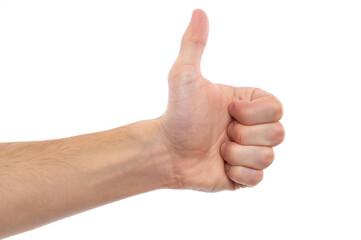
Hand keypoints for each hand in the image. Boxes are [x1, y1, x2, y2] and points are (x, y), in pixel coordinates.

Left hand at [159, 9, 283, 190]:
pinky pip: (258, 178)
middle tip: (220, 133)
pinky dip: (236, 173)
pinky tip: (219, 166)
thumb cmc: (176, 114)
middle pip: (278, 134)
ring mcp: (250, 152)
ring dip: (236, 154)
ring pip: (268, 157)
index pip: (277, 108)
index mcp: (249, 104)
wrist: (166, 152)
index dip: (252, 113)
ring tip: (217, 150)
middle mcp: (253, 128)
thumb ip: (194, 45)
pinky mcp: (244, 176)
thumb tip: (199, 12)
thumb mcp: (185, 77)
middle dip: (242, 135)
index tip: (228, 111)